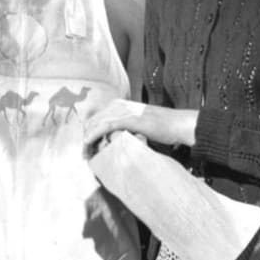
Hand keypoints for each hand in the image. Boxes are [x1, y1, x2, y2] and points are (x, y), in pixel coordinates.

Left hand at [83, 99, 197, 154]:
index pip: (96, 118)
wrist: (176, 123)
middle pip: (93, 120)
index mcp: (119, 104)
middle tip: (84, 154)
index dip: (88, 132)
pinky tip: (89, 143)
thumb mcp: (137, 123)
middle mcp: (119, 105)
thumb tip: (113, 138)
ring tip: (85, 153)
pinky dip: (95, 134)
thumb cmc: (159, 126)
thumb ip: (124, 127)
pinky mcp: (129, 119)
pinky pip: (106, 126)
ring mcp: (124, 111)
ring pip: (97, 123)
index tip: (86, 147)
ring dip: (88, 139)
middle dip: (86, 137)